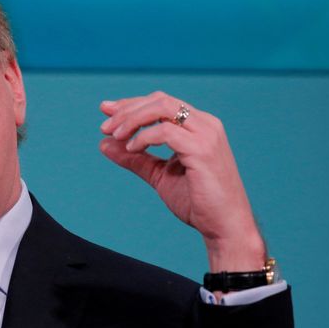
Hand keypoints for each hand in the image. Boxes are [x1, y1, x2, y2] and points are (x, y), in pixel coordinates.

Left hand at [99, 91, 264, 271]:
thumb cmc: (197, 201)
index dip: (131, 104)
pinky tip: (132, 148)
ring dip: (132, 119)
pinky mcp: (202, 150)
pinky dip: (144, 137)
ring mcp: (206, 135)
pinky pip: (166, 132)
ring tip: (114, 135)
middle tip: (104, 126)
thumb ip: (135, 158)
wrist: (224, 226)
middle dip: (127, 109)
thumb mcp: (159, 175)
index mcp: (198, 126)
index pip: (161, 102)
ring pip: (162, 108)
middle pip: (160, 100)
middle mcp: (205, 124)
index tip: (106, 111)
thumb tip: (104, 144)